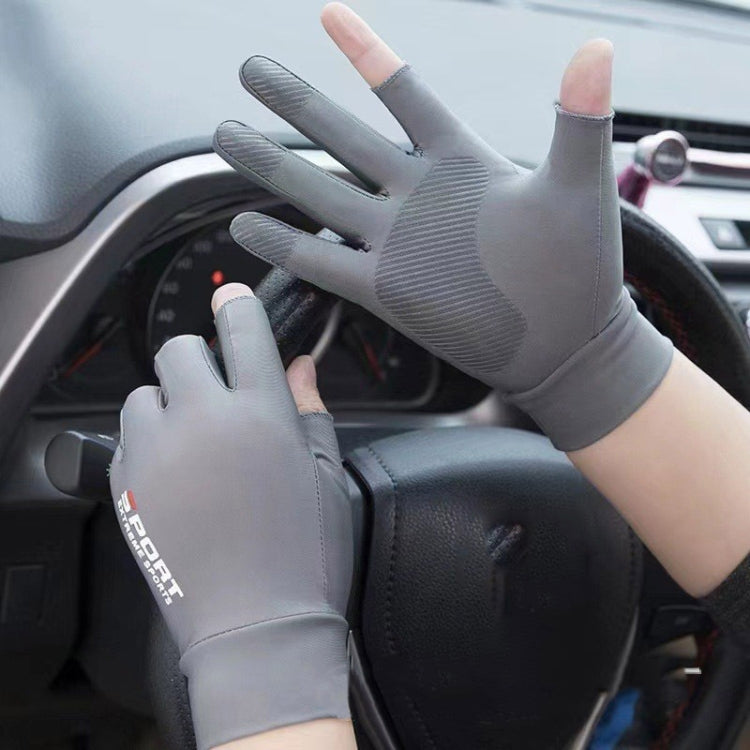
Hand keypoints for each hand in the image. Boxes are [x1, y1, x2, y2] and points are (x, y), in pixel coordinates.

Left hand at [109, 283, 352, 749]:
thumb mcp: (326, 475)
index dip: (236, 306)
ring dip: (168, 401)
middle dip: (198, 358)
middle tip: (218, 389)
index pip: (243, 332)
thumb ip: (310, 410)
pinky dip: (148, 441)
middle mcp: (205, 421)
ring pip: (144, 393)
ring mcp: (158, 454)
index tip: (230, 298)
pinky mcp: (129, 488)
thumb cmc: (306, 554)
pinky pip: (126, 439)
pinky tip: (176, 471)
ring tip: (192, 435)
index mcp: (263, 413)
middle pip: (179, 350)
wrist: (257, 627)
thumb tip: (300, 366)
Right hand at [213, 3, 671, 450]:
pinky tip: (245, 227)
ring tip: (226, 135)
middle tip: (250, 69)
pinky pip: (322, 261)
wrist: (566, 341)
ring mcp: (397, 241)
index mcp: (461, 161)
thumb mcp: (581, 186)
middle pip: (343, 136)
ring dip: (273, 165)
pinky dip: (284, 245)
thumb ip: (578, 119)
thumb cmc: (583, 265)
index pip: (406, 93)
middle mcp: (418, 195)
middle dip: (295, 101)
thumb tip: (597, 47)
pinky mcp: (385, 288)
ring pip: (321, 192)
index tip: (327, 13)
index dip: (366, 54)